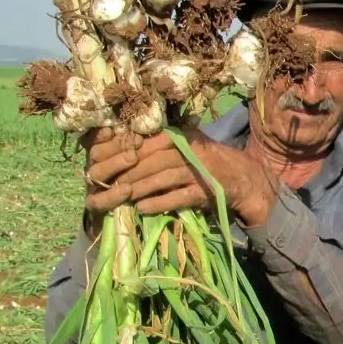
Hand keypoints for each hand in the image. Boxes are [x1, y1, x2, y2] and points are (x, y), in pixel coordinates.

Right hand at [78, 127, 142, 237]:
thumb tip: (153, 131)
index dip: (110, 133)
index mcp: (103, 156)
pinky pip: (98, 201)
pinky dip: (112, 195)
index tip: (123, 127)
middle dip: (117, 145)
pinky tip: (127, 189)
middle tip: (137, 141)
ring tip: (133, 158)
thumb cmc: (141, 186)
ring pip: (96, 172)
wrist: (124, 221)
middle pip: (97, 153)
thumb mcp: (143, 166)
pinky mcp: (95, 207)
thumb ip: (141, 150)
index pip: (99, 139)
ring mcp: (92, 188)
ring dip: (115, 164)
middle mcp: (94, 169)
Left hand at [81, 126, 278, 229]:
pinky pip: (178, 197)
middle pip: (150, 160)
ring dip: (138, 188)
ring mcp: (198, 172)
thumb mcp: (187, 139)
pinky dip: (159, 203)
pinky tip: (142, 208)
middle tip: (103, 183)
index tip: (100, 161)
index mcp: (181, 136)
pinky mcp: (205, 192)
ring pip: (162, 178)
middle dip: (125, 172)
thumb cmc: (207, 159)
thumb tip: (122, 135)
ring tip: (119, 196)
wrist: (242, 178)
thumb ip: (161, 136)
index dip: (122, 151)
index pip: (146, 141)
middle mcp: (189, 151)